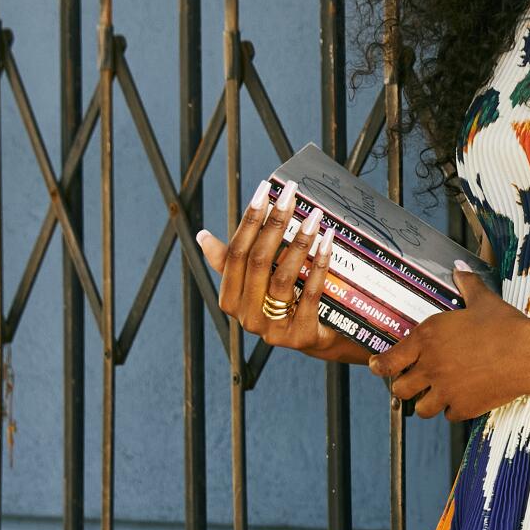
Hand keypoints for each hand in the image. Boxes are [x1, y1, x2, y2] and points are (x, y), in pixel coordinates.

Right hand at [196, 196, 373, 364]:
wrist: (317, 338)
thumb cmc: (283, 302)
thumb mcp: (255, 283)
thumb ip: (231, 262)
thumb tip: (201, 236)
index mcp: (230, 300)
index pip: (236, 253)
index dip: (250, 220)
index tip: (265, 191)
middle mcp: (246, 317)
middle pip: (258, 261)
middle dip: (275, 223)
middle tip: (290, 195)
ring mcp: (273, 329)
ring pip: (282, 277)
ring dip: (299, 242)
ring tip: (313, 216)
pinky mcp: (300, 336)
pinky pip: (309, 294)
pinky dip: (318, 266)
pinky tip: (327, 243)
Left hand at [376, 263, 529, 419]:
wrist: (527, 354)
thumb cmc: (505, 325)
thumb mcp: (482, 300)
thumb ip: (466, 284)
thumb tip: (459, 268)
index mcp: (427, 338)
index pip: (389, 360)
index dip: (380, 366)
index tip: (378, 367)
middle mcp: (430, 366)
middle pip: (400, 389)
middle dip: (404, 386)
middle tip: (413, 382)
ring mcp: (445, 390)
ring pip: (420, 408)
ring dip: (425, 402)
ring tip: (435, 396)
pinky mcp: (463, 407)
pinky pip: (448, 415)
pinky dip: (452, 410)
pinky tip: (461, 400)